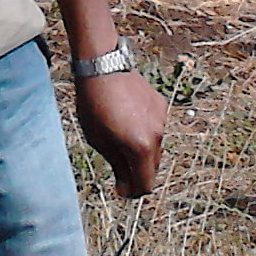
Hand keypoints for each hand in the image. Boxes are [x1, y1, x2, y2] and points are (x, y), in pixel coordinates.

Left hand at [74, 70, 166, 197]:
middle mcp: (157, 135)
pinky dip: (143, 131)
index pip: (145, 184)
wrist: (102, 64)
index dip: (133, 192)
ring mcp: (161, 119)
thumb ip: (117, 166)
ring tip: (117, 136)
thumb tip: (126, 188)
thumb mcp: (98, 139)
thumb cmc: (94, 103)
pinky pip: (154, 127)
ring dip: (140, 150)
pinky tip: (125, 119)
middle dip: (136, 172)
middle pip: (152, 168)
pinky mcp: (160, 105)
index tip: (120, 190)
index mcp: (141, 147)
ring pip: (154, 147)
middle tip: (117, 169)